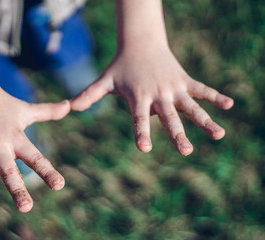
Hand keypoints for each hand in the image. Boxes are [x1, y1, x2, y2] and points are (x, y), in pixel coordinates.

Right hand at [0, 87, 69, 214]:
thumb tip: (69, 106)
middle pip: (9, 170)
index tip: (59, 185)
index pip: (35, 157)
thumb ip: (48, 112)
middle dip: (17, 189)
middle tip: (26, 208)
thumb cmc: (4, 104)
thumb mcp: (27, 109)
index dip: (47, 171)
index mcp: (17, 138)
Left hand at [71, 46, 233, 154]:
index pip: (138, 118)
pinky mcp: (184, 81)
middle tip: (186, 152)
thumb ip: (88, 94)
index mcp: (138, 97)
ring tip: (219, 135)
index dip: (141, 133)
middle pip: (169, 117)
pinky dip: (215, 96)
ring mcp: (173, 87)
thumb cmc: (120, 66)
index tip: (144, 149)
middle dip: (178, 134)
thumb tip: (69, 107)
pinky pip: (201, 89)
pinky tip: (230, 104)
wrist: (139, 42)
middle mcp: (158, 94)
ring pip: (191, 106)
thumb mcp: (104, 80)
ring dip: (205, 120)